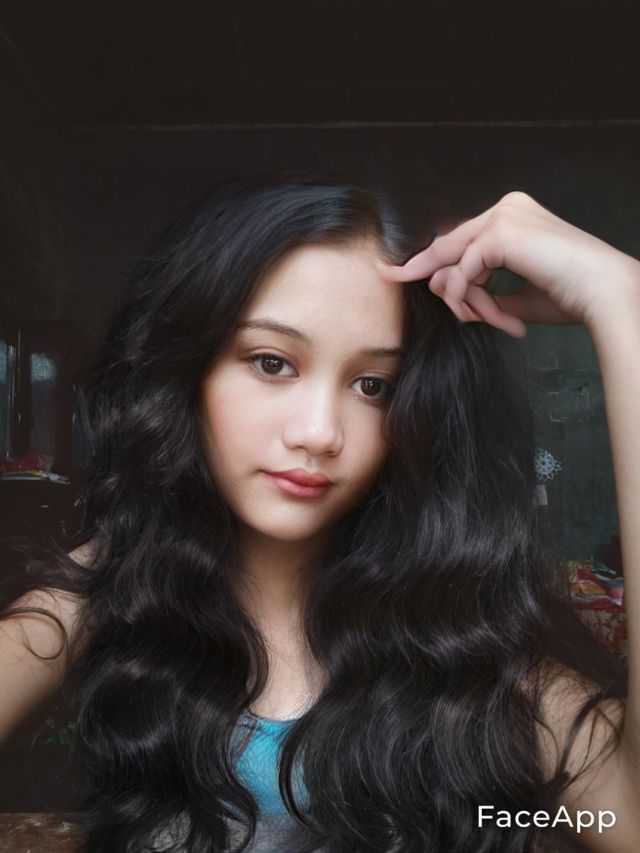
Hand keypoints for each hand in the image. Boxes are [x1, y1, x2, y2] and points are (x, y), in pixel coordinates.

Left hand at [377, 191, 639, 338]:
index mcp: (511, 215)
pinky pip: (463, 273)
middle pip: (446, 249)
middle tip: (438, 302)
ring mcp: (503, 216)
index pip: (457, 240)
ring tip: (494, 321)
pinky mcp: (501, 233)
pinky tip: (497, 318)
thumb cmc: (571, 296)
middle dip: (436, 283)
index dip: (425, 262)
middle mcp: (505, 207)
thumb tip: (452, 294)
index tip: (390, 272)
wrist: (602, 295)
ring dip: (465, 302)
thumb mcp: (518, 293)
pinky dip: (473, 301)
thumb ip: (484, 289)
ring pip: (452, 265)